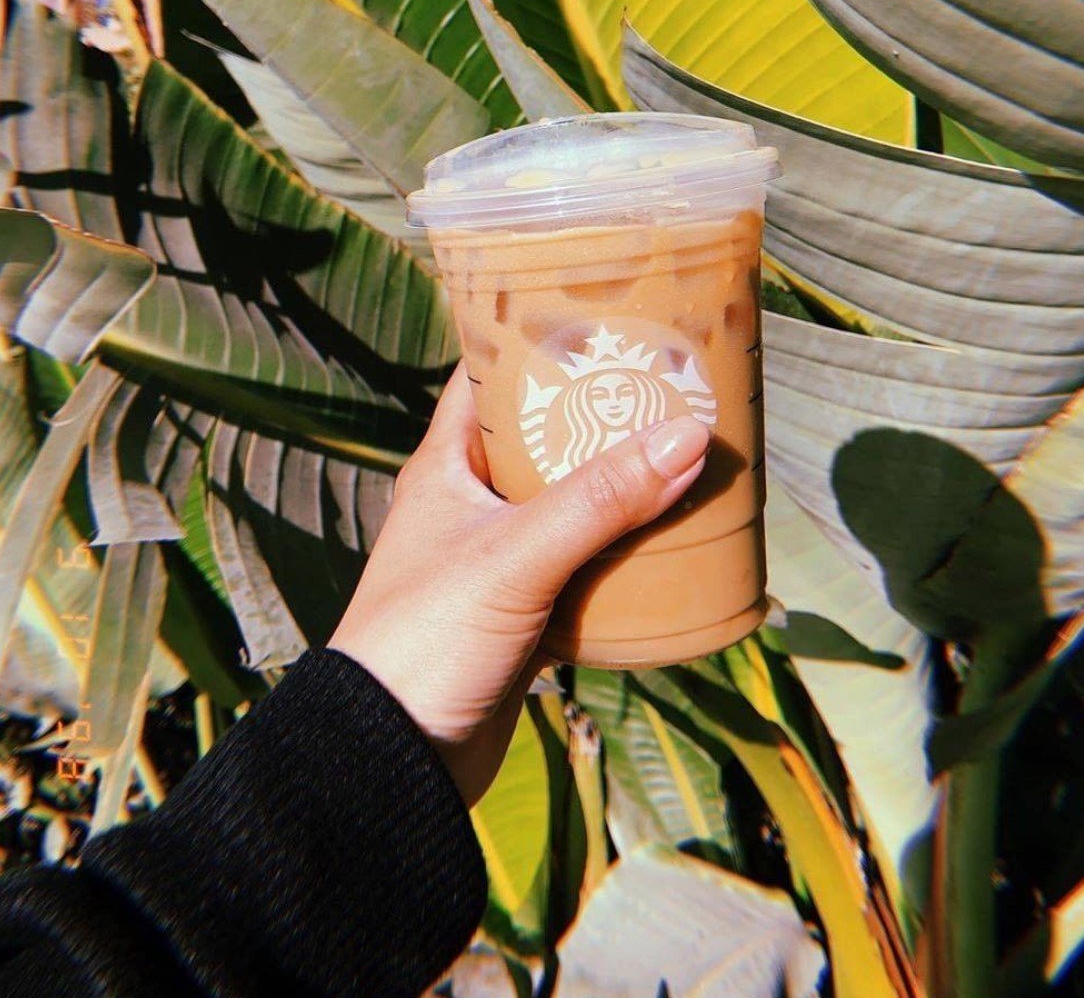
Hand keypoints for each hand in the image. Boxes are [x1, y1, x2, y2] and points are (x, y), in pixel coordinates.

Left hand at [328, 366, 709, 804]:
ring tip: (689, 457)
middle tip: (674, 392)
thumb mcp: (515, 559)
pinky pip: (585, 567)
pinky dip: (624, 555)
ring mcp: (500, 559)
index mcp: (446, 467)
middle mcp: (471, 504)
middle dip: (604, 420)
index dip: (538, 344)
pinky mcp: (525, 612)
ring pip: (572, 506)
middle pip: (545, 441)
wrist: (395, 760)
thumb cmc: (427, 641)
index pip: (488, 378)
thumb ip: (598, 502)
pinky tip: (674, 544)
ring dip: (623, 490)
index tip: (606, 323)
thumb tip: (687, 438)